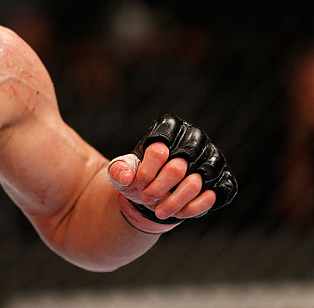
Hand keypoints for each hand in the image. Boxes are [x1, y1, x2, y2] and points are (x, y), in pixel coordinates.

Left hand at [108, 114, 236, 228]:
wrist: (157, 191)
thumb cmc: (139, 176)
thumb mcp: (122, 171)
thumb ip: (119, 170)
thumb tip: (129, 176)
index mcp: (168, 129)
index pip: (158, 151)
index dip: (146, 173)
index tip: (138, 184)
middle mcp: (193, 138)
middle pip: (176, 168)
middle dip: (157, 190)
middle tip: (146, 198)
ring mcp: (210, 158)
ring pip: (195, 184)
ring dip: (173, 203)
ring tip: (159, 211)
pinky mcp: (222, 178)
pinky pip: (213, 196)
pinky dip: (192, 208)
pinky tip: (178, 213)